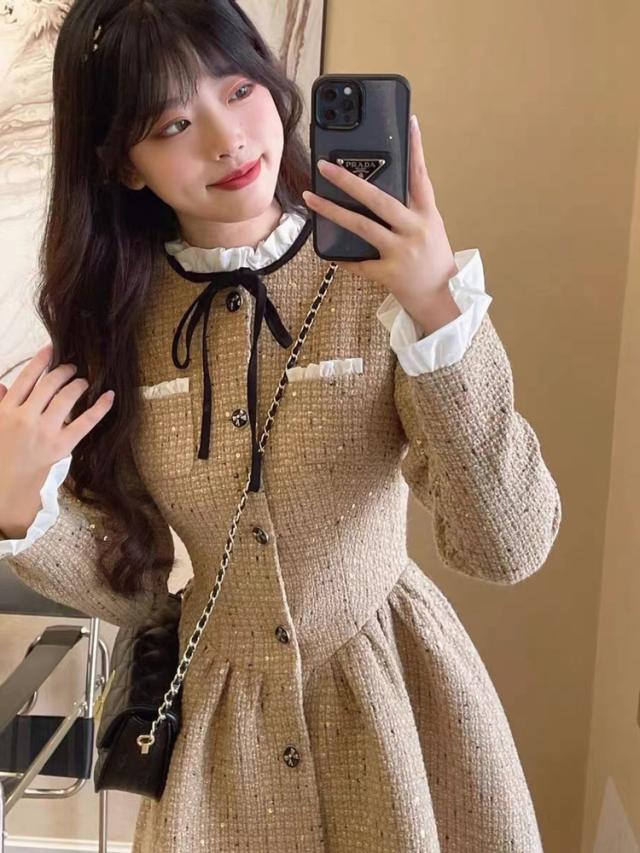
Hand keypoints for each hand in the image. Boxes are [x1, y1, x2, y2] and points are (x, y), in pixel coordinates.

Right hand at [0, 343, 114, 537]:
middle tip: (71, 368)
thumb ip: (0, 402)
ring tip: (82, 381)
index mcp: (7, 410)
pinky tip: (110, 396)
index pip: (26, 378)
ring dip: (78, 384)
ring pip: (66, 397)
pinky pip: (86, 422)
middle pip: (49, 384)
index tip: (51, 349)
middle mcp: (26, 417)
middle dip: (63, 371)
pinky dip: (100, 407)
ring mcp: (45, 431)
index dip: (40, 360)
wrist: (6, 483)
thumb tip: (3, 384)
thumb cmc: (3, 451)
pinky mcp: (62, 445)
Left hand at [302, 114, 461, 332]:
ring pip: (361, 226)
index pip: (420, 175)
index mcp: (427, 214)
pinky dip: (342, 257)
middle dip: (349, 181)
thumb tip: (379, 187)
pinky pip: (358, 262)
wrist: (441, 298)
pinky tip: (328, 251)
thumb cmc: (432, 260)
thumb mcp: (429, 228)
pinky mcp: (389, 273)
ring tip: (311, 198)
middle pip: (378, 199)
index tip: (409, 122)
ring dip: (332, 211)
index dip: (416, 148)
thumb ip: (410, 209)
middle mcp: (415, 229)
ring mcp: (401, 252)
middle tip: (325, 166)